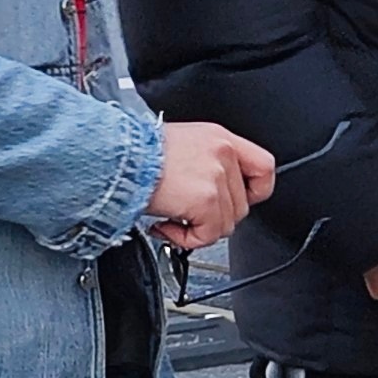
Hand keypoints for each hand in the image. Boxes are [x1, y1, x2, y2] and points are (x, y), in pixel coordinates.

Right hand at [143, 120, 274, 251]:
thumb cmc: (134, 152)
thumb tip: (213, 191)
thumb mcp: (181, 144)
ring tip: (170, 218)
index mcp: (220, 138)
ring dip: (197, 229)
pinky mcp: (206, 200)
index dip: (256, 191)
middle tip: (185, 215)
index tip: (238, 201)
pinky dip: (187, 239)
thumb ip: (205, 163)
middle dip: (213, 217)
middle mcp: (223, 155)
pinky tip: (165, 225)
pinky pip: (209, 235)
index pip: (264, 167)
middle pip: (241, 205)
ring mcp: (217, 177)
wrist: (113, 155)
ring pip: (225, 224)